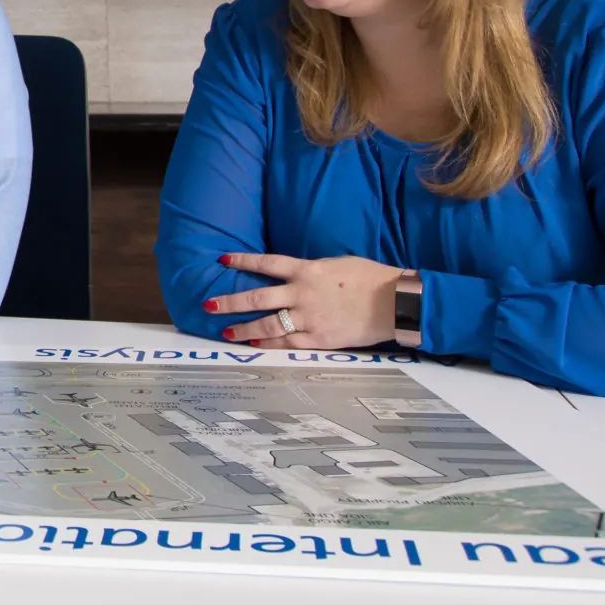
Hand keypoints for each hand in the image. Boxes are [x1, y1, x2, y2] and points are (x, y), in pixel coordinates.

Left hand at [202, 253, 402, 348]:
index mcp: (308, 270)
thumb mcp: (337, 263)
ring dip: (244, 328)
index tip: (222, 260)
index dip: (243, 260)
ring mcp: (310, 317)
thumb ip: (312, 270)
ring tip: (226, 330)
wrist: (395, 302)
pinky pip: (288, 342)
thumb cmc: (371, 278)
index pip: (267, 263)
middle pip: (258, 297)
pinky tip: (255, 344)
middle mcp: (303, 293)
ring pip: (268, 324)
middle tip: (209, 304)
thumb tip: (293, 274)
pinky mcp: (320, 338)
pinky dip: (270, 343)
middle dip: (230, 301)